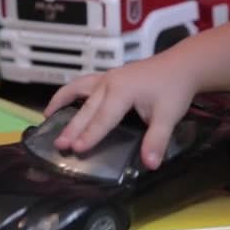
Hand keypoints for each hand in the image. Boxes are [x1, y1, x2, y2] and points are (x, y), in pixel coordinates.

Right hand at [44, 55, 198, 169]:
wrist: (182, 65)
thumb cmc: (174, 90)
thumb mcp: (169, 116)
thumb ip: (157, 140)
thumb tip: (150, 164)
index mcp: (122, 91)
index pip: (103, 118)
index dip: (90, 135)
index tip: (76, 149)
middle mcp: (109, 82)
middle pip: (87, 108)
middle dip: (72, 127)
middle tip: (58, 145)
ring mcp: (107, 77)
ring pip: (79, 91)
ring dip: (62, 104)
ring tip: (47, 118)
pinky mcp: (109, 76)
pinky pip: (83, 84)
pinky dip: (69, 92)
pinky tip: (60, 102)